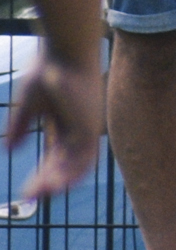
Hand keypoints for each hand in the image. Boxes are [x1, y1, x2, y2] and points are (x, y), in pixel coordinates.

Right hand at [5, 45, 102, 203]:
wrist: (63, 52)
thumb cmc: (48, 70)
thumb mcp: (28, 104)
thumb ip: (20, 127)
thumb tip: (9, 151)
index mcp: (66, 123)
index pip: (57, 156)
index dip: (44, 174)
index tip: (27, 190)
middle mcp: (80, 128)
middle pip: (67, 164)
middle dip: (49, 182)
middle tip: (30, 197)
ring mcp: (88, 127)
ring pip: (78, 165)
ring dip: (59, 182)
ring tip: (40, 194)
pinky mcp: (91, 126)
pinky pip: (85, 157)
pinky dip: (70, 173)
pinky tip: (54, 184)